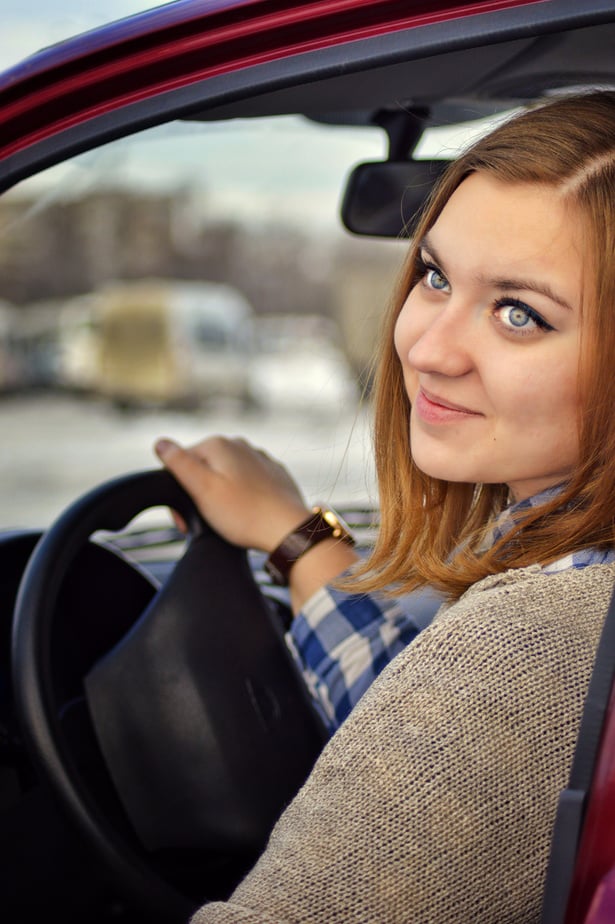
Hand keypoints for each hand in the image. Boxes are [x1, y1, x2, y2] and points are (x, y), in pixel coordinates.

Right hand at [154, 435, 310, 551]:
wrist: (289, 530)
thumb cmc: (244, 514)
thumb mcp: (202, 489)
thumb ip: (179, 463)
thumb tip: (161, 442)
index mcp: (219, 445)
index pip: (182, 463)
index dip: (178, 493)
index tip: (185, 520)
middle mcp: (241, 445)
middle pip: (205, 469)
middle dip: (198, 495)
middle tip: (204, 523)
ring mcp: (260, 459)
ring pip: (226, 477)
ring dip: (219, 498)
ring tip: (227, 521)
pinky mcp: (274, 476)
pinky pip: (248, 485)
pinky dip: (241, 499)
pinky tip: (246, 515)